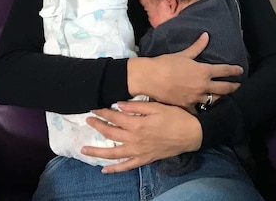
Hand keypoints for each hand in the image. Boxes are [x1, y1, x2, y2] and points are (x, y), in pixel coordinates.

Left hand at [83, 101, 201, 172]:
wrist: (191, 134)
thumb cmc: (176, 117)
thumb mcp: (158, 106)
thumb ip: (137, 106)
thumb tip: (118, 105)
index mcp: (138, 124)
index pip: (115, 117)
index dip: (103, 112)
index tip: (94, 108)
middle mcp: (135, 139)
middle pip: (111, 133)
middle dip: (97, 126)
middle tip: (88, 120)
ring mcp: (139, 151)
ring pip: (114, 153)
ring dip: (97, 152)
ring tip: (84, 150)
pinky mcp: (145, 159)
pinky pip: (127, 166)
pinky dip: (115, 169)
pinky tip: (104, 170)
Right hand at [128, 32, 242, 107]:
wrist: (150, 77)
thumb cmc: (166, 63)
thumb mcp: (183, 54)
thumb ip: (197, 47)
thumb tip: (206, 36)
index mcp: (203, 71)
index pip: (224, 70)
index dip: (234, 70)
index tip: (240, 71)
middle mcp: (203, 86)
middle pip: (224, 88)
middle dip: (234, 87)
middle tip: (239, 87)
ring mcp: (195, 98)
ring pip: (214, 101)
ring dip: (222, 100)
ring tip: (227, 100)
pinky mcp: (187, 106)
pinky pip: (199, 111)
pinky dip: (204, 111)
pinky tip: (208, 112)